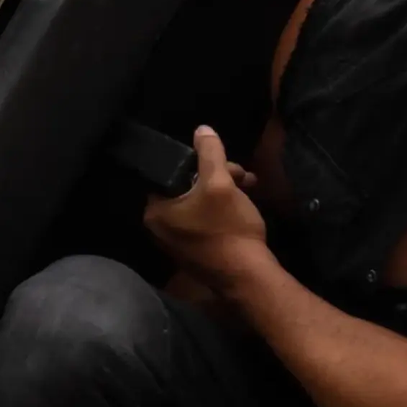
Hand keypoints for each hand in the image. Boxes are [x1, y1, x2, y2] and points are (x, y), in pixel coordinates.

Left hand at [144, 125, 269, 291]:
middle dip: (218, 176)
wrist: (248, 277)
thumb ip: (209, 153)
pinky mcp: (195, 252)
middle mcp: (159, 228)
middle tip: (243, 175)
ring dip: (224, 190)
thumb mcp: (221, 184)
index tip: (222, 160)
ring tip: (250, 187)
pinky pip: (204, 221)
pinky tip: (243, 207)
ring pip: (199, 203)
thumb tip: (201, 129)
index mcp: (155, 211)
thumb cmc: (229, 228)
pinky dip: (221, 211)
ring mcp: (176, 243)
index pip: (170, 173)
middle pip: (187, 188)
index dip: (198, 162)